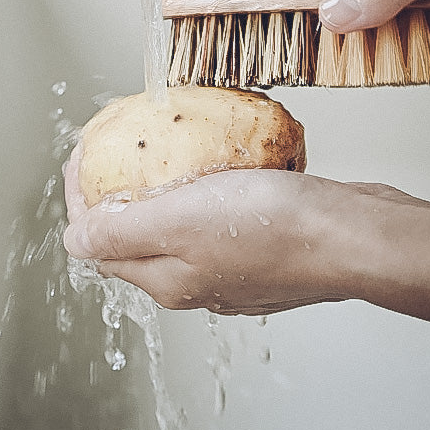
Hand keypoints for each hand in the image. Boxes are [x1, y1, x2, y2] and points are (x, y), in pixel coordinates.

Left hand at [64, 153, 358, 314]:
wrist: (356, 235)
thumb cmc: (274, 228)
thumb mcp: (178, 222)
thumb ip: (120, 233)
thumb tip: (73, 242)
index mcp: (167, 282)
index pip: (98, 244)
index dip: (81, 198)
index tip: (84, 153)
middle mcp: (196, 283)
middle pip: (136, 237)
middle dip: (118, 193)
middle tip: (121, 146)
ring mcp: (235, 268)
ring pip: (181, 226)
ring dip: (166, 190)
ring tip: (169, 148)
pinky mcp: (267, 248)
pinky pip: (223, 215)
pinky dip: (211, 188)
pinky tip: (223, 161)